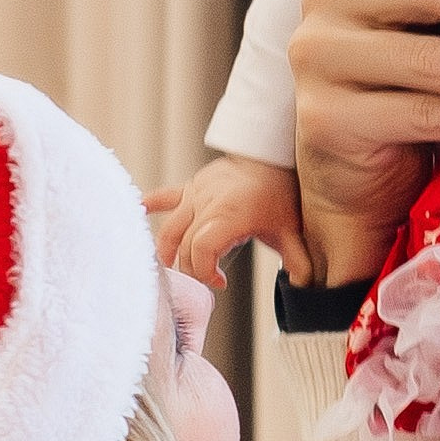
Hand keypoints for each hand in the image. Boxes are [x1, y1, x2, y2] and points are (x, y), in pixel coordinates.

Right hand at [143, 155, 312, 286]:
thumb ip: (297, 259)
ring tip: (172, 269)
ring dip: (167, 253)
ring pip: (169, 229)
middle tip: (202, 282)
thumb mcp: (290, 228)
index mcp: (228, 216)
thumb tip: (304, 284)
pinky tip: (135, 214)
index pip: (201, 250)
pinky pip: (163, 197)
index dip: (204, 272)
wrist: (269, 155)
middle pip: (183, 246)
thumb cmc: (280, 193)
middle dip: (190, 270)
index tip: (220, 282)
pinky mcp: (190, 188)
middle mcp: (206, 205)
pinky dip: (149, 207)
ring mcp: (195, 195)